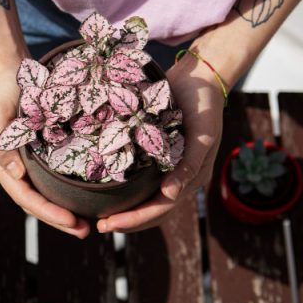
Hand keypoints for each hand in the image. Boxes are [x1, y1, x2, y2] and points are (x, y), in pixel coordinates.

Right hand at [0, 70, 90, 238]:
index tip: (72, 221)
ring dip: (65, 211)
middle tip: (86, 231)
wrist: (9, 72)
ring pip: (45, 195)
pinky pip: (53, 179)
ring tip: (89, 223)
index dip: (48, 212)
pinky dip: (68, 192)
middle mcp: (13, 169)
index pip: (25, 197)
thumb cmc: (2, 91)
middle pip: (36, 203)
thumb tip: (15, 174)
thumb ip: (0, 143)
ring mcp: (26, 163)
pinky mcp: (39, 154)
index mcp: (0, 165)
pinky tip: (86, 197)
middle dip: (59, 220)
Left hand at [96, 56, 224, 232]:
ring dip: (124, 208)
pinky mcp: (154, 151)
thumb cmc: (204, 105)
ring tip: (98, 213)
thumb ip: (189, 164)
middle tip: (99, 226)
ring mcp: (166, 165)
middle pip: (151, 209)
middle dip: (126, 221)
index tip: (110, 224)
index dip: (136, 220)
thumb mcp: (203, 134)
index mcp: (191, 177)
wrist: (200, 76)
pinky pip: (138, 175)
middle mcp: (177, 176)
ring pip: (144, 196)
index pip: (162, 208)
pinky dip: (123, 186)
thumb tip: (170, 195)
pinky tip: (103, 186)